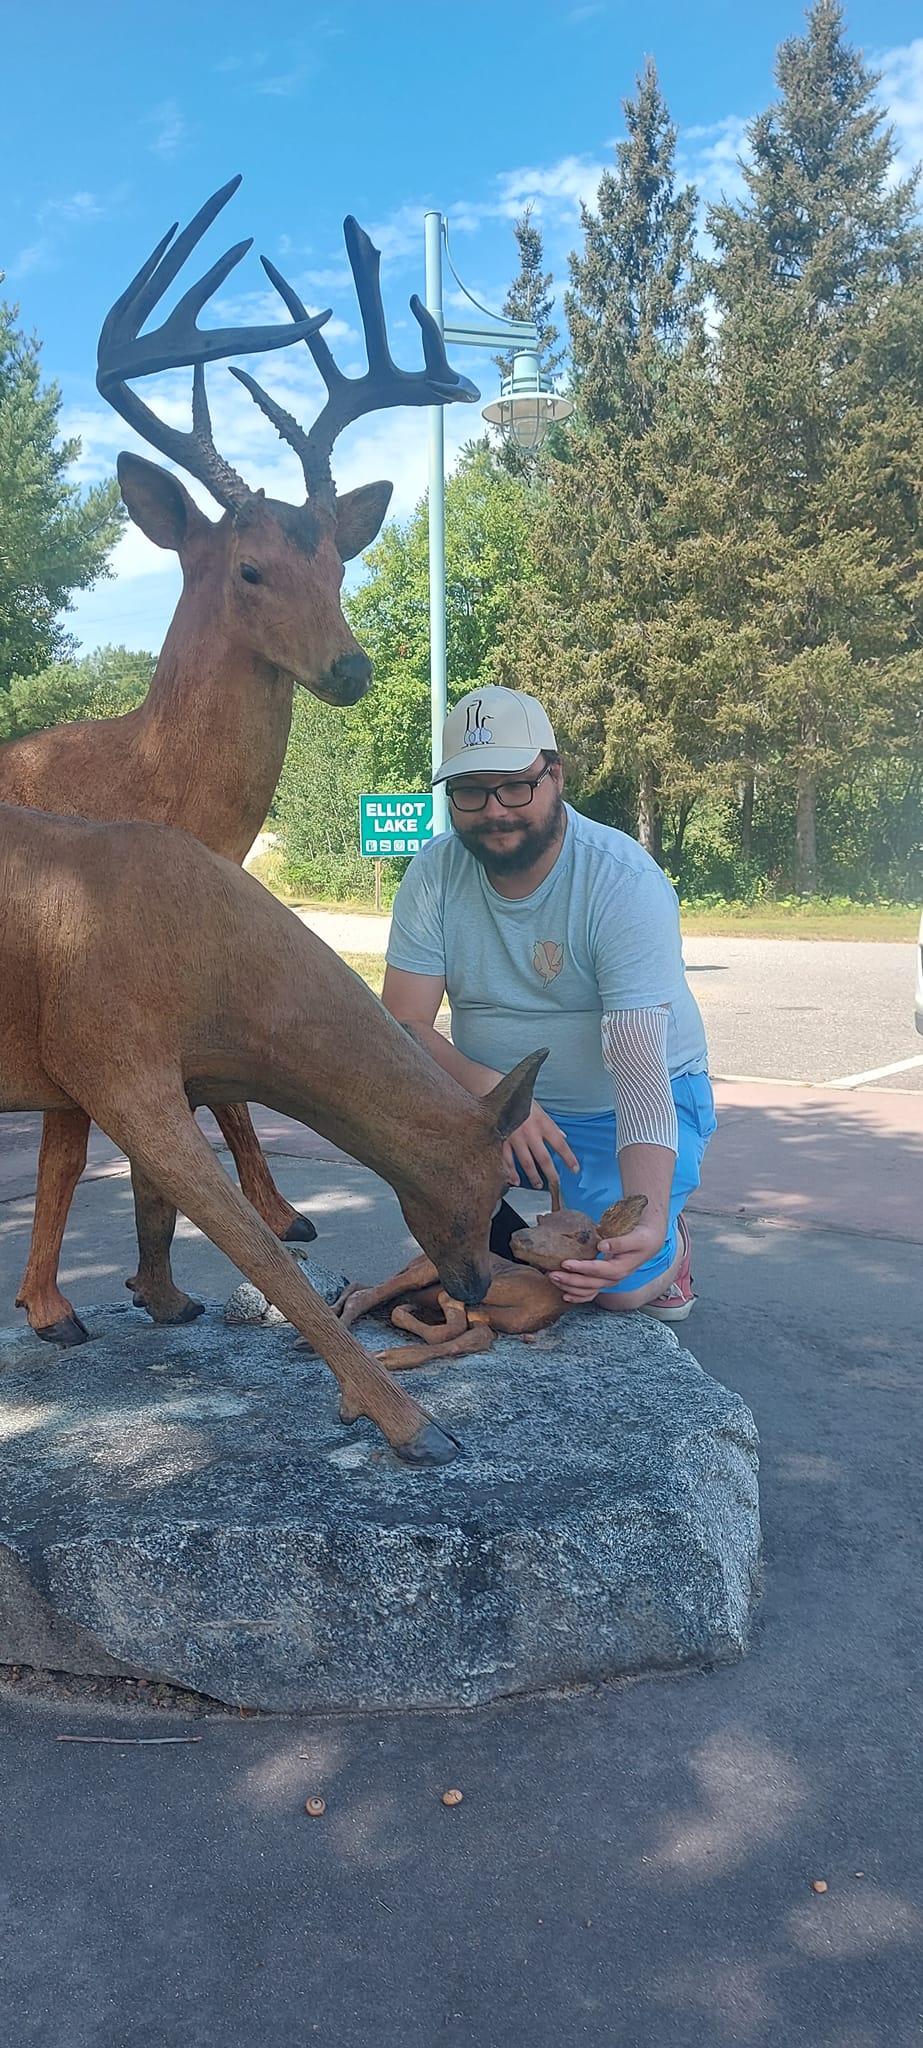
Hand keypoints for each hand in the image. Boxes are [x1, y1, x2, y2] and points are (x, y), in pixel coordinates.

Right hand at [502, 1104, 579, 1189]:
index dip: (568, 1158)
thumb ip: (552, 1127)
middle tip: (556, 1183)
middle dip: (551, 1173)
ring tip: (538, 1184)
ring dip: (533, 1176)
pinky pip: (507, 1160)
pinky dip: (511, 1172)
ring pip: (526, 1162)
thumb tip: (562, 1137)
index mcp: (543, 1124)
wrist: (499, 1091)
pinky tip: (514, 1180)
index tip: (574, 1169)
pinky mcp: (503, 1140)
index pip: (560, 1144)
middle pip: (544, 1158)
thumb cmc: (522, 1100)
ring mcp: (516, 1138)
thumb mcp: (541, 1111)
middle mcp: (531, 1133)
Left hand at [548, 1221, 665, 1304]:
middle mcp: (614, 1278)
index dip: (580, 1268)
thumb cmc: (642, 1238)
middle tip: (553, 1274)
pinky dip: (577, 1296)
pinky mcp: (604, 1280)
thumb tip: (602, 1246)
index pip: (597, 1270)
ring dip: (569, 1288)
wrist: (649, 1243)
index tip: (565, 1263)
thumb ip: (620, 1242)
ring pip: (587, 1290)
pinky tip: (565, 1296)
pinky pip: (590, 1293)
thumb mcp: (636, 1238)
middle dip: (569, 1280)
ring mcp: (609, 1281)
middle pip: (589, 1284)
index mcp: (621, 1268)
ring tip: (553, 1280)